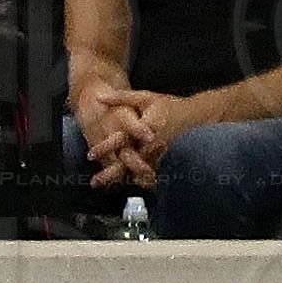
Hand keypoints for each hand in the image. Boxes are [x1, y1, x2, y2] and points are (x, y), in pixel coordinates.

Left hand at [83, 87, 206, 181]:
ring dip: (118, 178)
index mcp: (146, 128)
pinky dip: (130, 177)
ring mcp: (155, 154)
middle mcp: (150, 144)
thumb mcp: (144, 97)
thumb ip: (121, 98)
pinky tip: (119, 183)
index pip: (123, 139)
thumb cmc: (166, 105)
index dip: (106, 147)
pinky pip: (143, 171)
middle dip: (111, 173)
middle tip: (94, 182)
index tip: (91, 154)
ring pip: (134, 169)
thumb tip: (99, 97)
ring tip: (102, 185)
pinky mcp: (157, 159)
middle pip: (128, 162)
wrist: (190, 116)